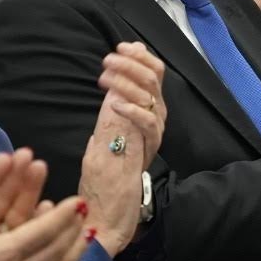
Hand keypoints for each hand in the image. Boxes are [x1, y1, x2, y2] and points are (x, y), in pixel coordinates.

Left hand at [78, 43, 166, 255]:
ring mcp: (153, 136)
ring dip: (128, 80)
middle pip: (155, 78)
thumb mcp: (106, 131)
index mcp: (147, 111)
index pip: (154, 72)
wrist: (107, 213)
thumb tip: (116, 72)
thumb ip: (114, 103)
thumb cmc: (104, 176)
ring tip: (105, 78)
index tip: (120, 46)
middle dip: (131, 63)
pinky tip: (114, 102)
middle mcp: (155, 120)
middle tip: (108, 61)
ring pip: (153, 95)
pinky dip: (131, 108)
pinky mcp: (147, 151)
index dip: (140, 55)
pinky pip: (148, 123)